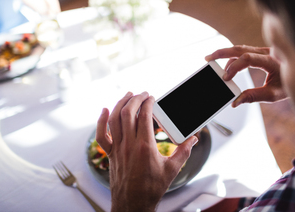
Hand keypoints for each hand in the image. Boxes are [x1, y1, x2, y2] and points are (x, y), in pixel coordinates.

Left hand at [96, 92, 197, 211]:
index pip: (144, 116)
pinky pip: (101, 135)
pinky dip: (101, 121)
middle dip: (135, 99)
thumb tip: (194, 139)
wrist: (133, 204)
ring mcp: (117, 149)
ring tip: (128, 95)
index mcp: (145, 147)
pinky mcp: (110, 154)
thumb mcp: (171, 170)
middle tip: (142, 94)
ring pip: (114, 119)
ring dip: (120, 104)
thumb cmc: (152, 188)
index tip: (152, 98)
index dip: (148, 103)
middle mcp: (129, 145)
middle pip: (128, 113)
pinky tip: (105, 110)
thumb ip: (183, 152)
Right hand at [205, 45, 287, 106]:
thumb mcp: (273, 95)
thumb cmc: (289, 85)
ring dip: (225, 53)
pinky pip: (243, 51)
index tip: (225, 78)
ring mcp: (263, 51)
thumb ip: (253, 97)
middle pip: (240, 48)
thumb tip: (235, 101)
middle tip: (208, 58)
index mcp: (271, 60)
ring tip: (211, 59)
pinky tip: (225, 64)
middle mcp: (266, 52)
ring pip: (240, 48)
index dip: (234, 67)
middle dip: (222, 52)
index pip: (247, 58)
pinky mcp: (260, 53)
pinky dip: (232, 56)